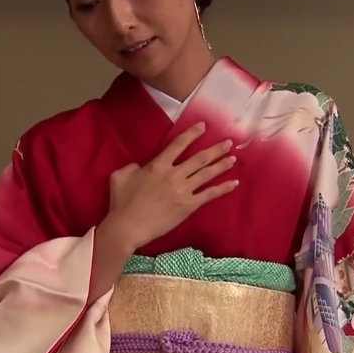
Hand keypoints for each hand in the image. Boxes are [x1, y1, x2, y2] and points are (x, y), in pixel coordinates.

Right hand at [104, 122, 237, 249]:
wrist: (128, 226)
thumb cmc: (122, 202)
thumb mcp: (119, 176)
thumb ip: (131, 167)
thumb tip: (138, 166)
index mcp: (158, 165)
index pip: (178, 144)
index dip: (192, 134)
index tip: (203, 126)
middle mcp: (174, 174)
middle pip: (199, 158)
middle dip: (215, 149)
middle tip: (228, 143)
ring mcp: (183, 190)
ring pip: (207, 174)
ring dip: (221, 165)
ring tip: (233, 158)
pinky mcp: (189, 206)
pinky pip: (209, 195)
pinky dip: (223, 188)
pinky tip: (233, 183)